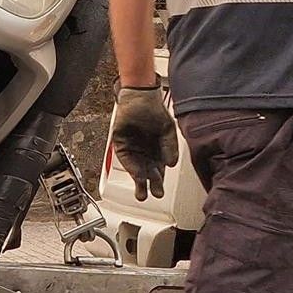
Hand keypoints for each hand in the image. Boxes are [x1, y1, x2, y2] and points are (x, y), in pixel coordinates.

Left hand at [111, 85, 177, 200]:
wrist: (139, 96)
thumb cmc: (154, 111)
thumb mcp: (168, 130)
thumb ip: (170, 147)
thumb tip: (172, 164)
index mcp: (157, 152)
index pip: (157, 172)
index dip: (158, 183)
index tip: (160, 193)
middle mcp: (144, 153)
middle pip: (146, 173)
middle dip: (148, 185)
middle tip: (151, 195)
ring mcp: (132, 149)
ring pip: (135, 169)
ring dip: (138, 181)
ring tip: (141, 193)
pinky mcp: (120, 144)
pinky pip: (126, 159)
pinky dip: (131, 167)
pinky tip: (137, 174)